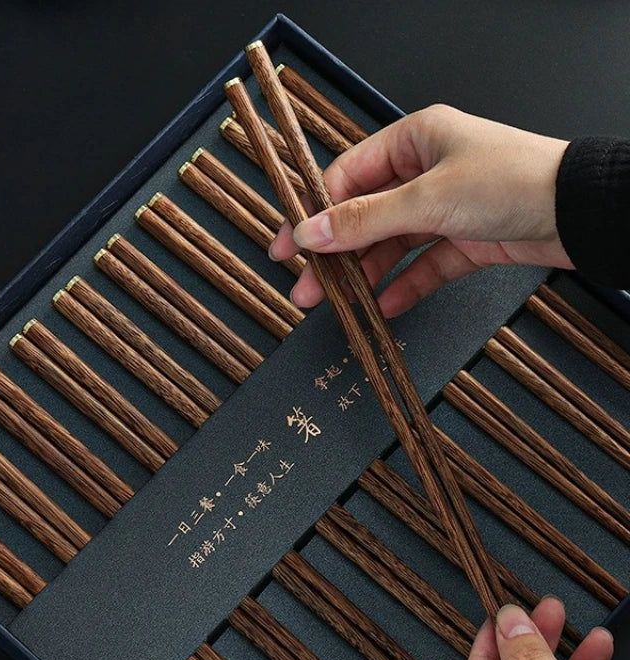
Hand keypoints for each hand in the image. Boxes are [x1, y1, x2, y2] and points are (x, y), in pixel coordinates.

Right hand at [269, 105, 573, 315]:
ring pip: (391, 245)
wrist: (580, 213)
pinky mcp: (464, 240)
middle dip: (335, 254)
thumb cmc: (512, 181)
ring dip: (364, 275)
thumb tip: (310, 233)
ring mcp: (445, 208)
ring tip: (338, 305)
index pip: (346, 178)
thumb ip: (364, 220)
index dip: (314, 214)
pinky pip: (423, 266)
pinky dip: (404, 287)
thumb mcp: (426, 198)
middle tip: (305, 286)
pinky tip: (384, 307)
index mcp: (413, 141)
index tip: (289, 246)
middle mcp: (425, 172)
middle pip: (365, 216)